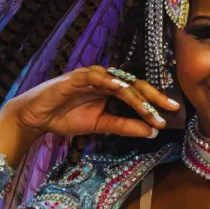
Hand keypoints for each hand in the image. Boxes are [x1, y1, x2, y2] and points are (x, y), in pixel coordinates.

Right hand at [0, 66, 180, 166]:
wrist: (36, 117)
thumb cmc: (65, 118)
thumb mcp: (100, 126)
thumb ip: (124, 127)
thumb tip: (151, 132)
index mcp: (110, 89)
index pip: (137, 93)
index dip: (155, 102)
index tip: (172, 113)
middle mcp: (104, 79)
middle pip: (134, 85)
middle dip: (154, 97)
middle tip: (172, 108)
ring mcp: (91, 76)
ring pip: (120, 83)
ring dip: (137, 97)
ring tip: (151, 112)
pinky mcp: (77, 77)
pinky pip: (98, 78)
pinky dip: (112, 83)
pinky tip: (124, 91)